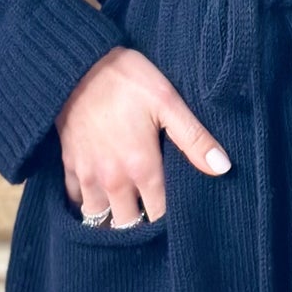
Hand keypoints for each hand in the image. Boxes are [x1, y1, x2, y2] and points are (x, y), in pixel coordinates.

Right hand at [55, 47, 231, 225]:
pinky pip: (75, 199)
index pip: (159, 215)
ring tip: (127, 213)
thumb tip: (223, 168)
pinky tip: (99, 196)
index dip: (169, 221)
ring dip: (112, 219)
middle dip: (140, 226)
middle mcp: (114, 180)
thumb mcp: (168, 102)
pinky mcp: (69, 164)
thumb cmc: (126, 80)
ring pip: (98, 217)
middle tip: (152, 217)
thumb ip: (194, 139)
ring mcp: (88, 174)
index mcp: (143, 168)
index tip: (178, 218)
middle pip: (128, 224)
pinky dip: (86, 203)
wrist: (75, 65)